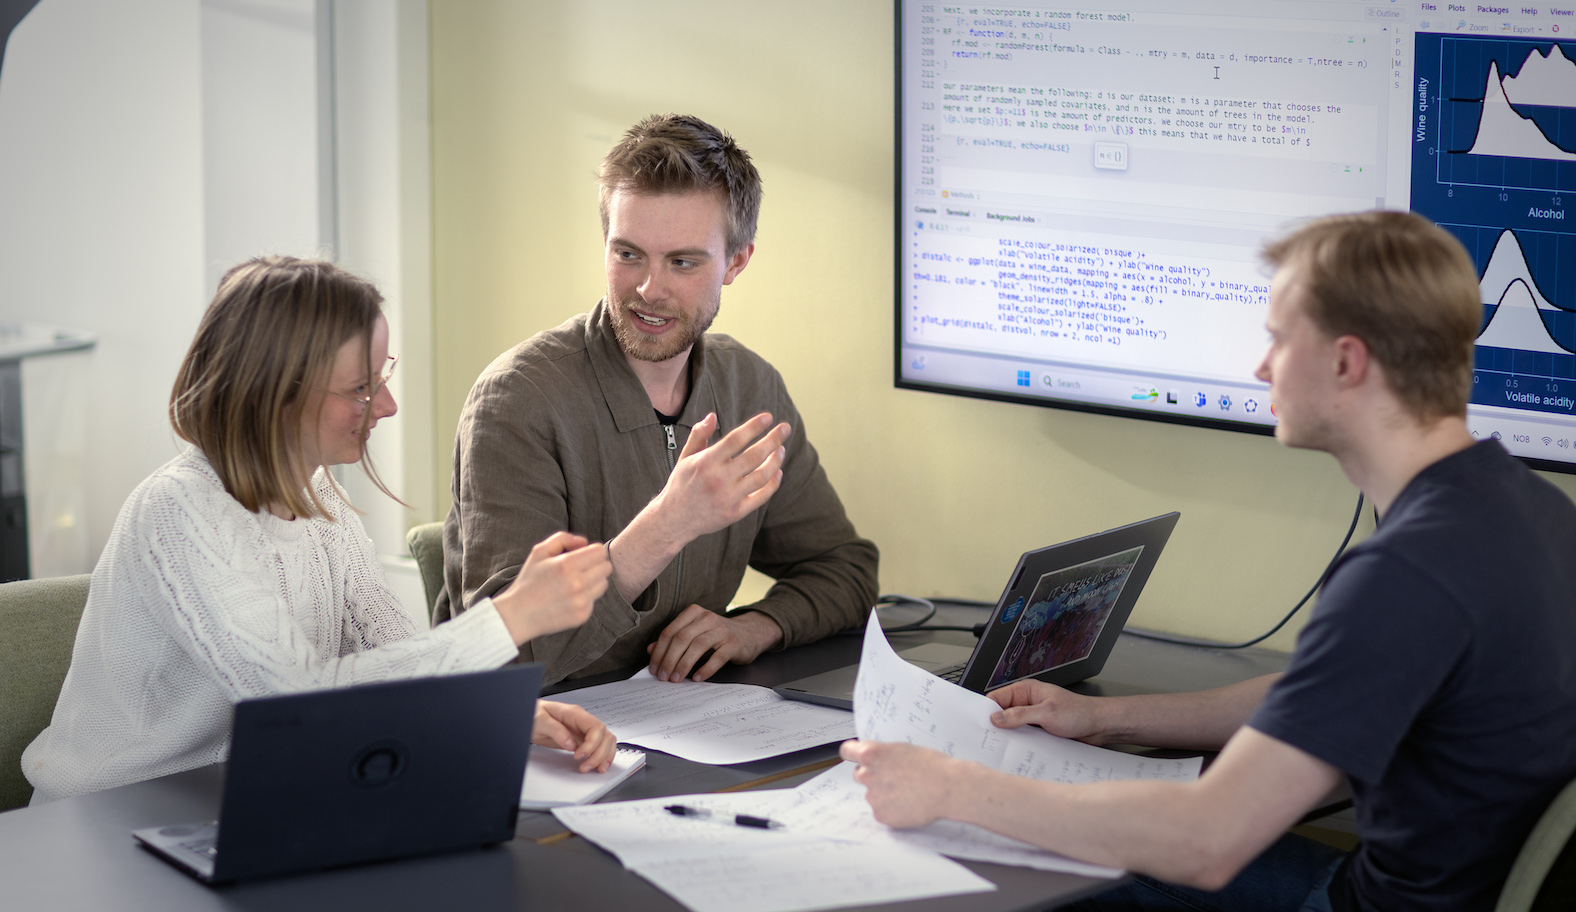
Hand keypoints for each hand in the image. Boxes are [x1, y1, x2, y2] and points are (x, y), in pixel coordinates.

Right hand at [492, 532, 612, 644]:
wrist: (519, 614)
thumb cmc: (529, 581)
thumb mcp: (539, 552)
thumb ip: (562, 539)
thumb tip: (585, 542)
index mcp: (566, 565)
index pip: (600, 552)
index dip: (592, 552)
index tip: (583, 556)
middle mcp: (577, 583)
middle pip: (606, 567)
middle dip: (595, 565)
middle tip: (580, 570)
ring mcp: (581, 601)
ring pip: (603, 583)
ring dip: (593, 582)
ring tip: (574, 584)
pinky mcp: (582, 615)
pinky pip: (595, 600)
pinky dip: (586, 597)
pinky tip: (570, 598)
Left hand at [533, 700, 616, 772]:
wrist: (528, 717)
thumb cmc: (533, 715)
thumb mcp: (540, 721)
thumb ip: (556, 731)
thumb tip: (571, 744)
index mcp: (575, 713)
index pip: (596, 727)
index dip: (592, 743)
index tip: (580, 755)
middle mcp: (582, 721)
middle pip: (604, 736)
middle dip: (598, 754)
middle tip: (585, 766)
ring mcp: (583, 730)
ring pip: (606, 741)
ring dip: (603, 756)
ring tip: (595, 768)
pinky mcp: (581, 739)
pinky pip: (600, 746)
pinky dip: (602, 756)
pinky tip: (598, 764)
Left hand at [646, 605, 782, 681]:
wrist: (749, 634)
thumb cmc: (716, 635)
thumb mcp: (694, 633)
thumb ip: (673, 639)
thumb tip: (651, 650)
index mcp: (694, 613)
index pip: (670, 631)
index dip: (659, 651)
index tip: (654, 668)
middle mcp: (707, 617)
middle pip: (682, 638)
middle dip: (669, 659)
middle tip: (663, 677)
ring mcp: (722, 629)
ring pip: (697, 646)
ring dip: (684, 665)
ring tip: (676, 679)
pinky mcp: (734, 643)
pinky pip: (717, 657)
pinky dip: (705, 669)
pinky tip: (696, 678)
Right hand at [654, 412, 790, 543]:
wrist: (674, 519)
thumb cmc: (682, 484)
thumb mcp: (686, 457)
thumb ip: (698, 435)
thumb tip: (712, 416)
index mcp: (706, 462)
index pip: (735, 439)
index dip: (754, 427)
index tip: (768, 417)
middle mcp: (718, 479)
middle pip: (753, 456)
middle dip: (773, 440)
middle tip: (785, 428)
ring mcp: (728, 497)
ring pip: (761, 476)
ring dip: (775, 461)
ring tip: (781, 449)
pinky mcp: (735, 513)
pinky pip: (760, 497)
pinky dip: (772, 484)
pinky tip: (778, 472)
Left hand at [839, 740, 960, 828]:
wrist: (948, 788)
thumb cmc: (932, 766)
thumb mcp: (903, 748)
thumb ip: (882, 754)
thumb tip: (874, 759)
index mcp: (871, 754)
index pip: (846, 751)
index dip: (853, 754)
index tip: (856, 757)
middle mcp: (867, 775)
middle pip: (859, 774)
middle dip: (872, 775)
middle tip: (892, 777)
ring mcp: (873, 797)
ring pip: (872, 794)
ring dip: (883, 793)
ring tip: (907, 791)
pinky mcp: (881, 815)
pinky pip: (881, 810)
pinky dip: (892, 808)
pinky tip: (908, 804)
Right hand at [987, 679, 1103, 742]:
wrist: (1099, 726)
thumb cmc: (1079, 712)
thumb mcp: (1047, 713)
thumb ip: (1020, 715)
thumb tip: (997, 718)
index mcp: (1026, 691)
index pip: (997, 698)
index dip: (987, 710)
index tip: (980, 724)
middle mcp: (1027, 704)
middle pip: (1002, 714)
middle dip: (996, 726)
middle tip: (989, 739)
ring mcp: (1032, 719)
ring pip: (1012, 728)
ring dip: (1010, 737)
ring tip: (1003, 747)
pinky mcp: (1039, 732)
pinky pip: (1023, 738)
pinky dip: (1020, 744)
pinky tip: (1019, 751)